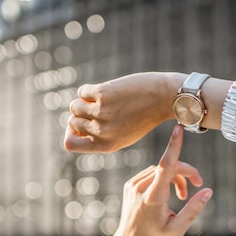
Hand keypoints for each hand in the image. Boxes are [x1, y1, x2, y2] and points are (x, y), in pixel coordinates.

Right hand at [64, 72, 184, 152]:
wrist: (166, 98)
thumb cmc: (145, 116)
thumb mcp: (124, 134)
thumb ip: (100, 135)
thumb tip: (72, 125)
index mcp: (106, 146)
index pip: (69, 144)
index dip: (71, 133)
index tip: (82, 125)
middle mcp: (102, 132)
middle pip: (72, 122)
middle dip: (81, 114)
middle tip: (98, 107)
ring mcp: (101, 113)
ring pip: (74, 106)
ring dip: (84, 101)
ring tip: (101, 99)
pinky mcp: (103, 94)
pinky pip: (82, 91)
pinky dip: (89, 89)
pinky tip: (105, 90)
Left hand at [105, 125, 212, 235]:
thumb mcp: (178, 230)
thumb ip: (193, 209)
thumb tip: (207, 191)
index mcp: (153, 198)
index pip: (165, 166)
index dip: (174, 146)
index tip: (178, 129)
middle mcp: (140, 188)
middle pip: (168, 167)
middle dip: (185, 172)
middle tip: (197, 185)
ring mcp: (133, 185)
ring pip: (161, 169)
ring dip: (176, 177)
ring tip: (182, 196)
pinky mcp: (130, 185)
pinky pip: (152, 173)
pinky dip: (164, 179)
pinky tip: (168, 195)